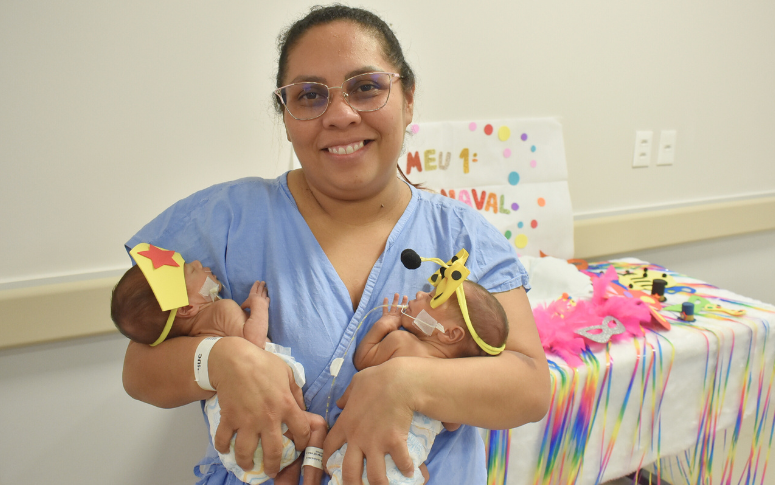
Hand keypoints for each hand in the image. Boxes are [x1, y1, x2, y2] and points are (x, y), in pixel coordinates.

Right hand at [208, 338, 309, 475]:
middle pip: (273, 452)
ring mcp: (247, 420)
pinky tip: (225, 449)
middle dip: (273, 466)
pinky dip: (222, 447)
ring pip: (246, 452)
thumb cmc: (262, 362)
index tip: (298, 446)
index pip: (301, 432)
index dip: (302, 443)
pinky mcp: (229, 418)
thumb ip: (295, 392)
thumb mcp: (287, 372)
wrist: (234, 359)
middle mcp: (268, 417)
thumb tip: (301, 407)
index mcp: (286, 405)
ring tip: (248, 465)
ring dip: (246, 462)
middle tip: (272, 471)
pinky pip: (224, 439)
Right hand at [241, 280, 269, 314]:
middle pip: (260, 289)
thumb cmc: (250, 305)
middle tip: (263, 281)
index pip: (254, 288)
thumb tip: (241, 307)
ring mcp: (263, 298)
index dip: (256, 285)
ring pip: (264, 293)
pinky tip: (268, 297)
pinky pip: (267, 299)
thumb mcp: (244, 305)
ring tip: (266, 288)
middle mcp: (258, 295)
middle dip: (261, 285)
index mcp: (252, 294)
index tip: (258, 281)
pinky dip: (267, 298)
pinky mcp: (266, 302)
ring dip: (265, 290)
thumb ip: (243, 305)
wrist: (258, 307)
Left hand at [323, 358, 416, 484]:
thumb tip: (341, 402)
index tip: (330, 469)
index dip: (327, 461)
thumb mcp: (357, 382)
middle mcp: (357, 438)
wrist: (400, 381)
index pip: (329, 447)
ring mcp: (376, 442)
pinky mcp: (394, 443)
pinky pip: (401, 463)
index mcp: (346, 424)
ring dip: (379, 484)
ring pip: (374, 476)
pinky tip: (410, 471)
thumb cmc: (378, 379)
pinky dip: (406, 468)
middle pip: (349, 471)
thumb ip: (347, 395)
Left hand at [374, 294, 407, 332]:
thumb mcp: (399, 330)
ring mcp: (391, 314)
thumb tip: (407, 331)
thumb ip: (403, 329)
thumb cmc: (392, 329)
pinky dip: (385, 303)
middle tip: (405, 296)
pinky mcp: (385, 314)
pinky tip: (386, 298)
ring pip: (394, 305)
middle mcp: (396, 315)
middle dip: (403, 302)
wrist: (384, 328)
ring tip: (396, 294)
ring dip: (395, 300)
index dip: (408, 308)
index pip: (405, 312)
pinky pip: (385, 308)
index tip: (410, 304)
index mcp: (401, 319)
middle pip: (400, 307)